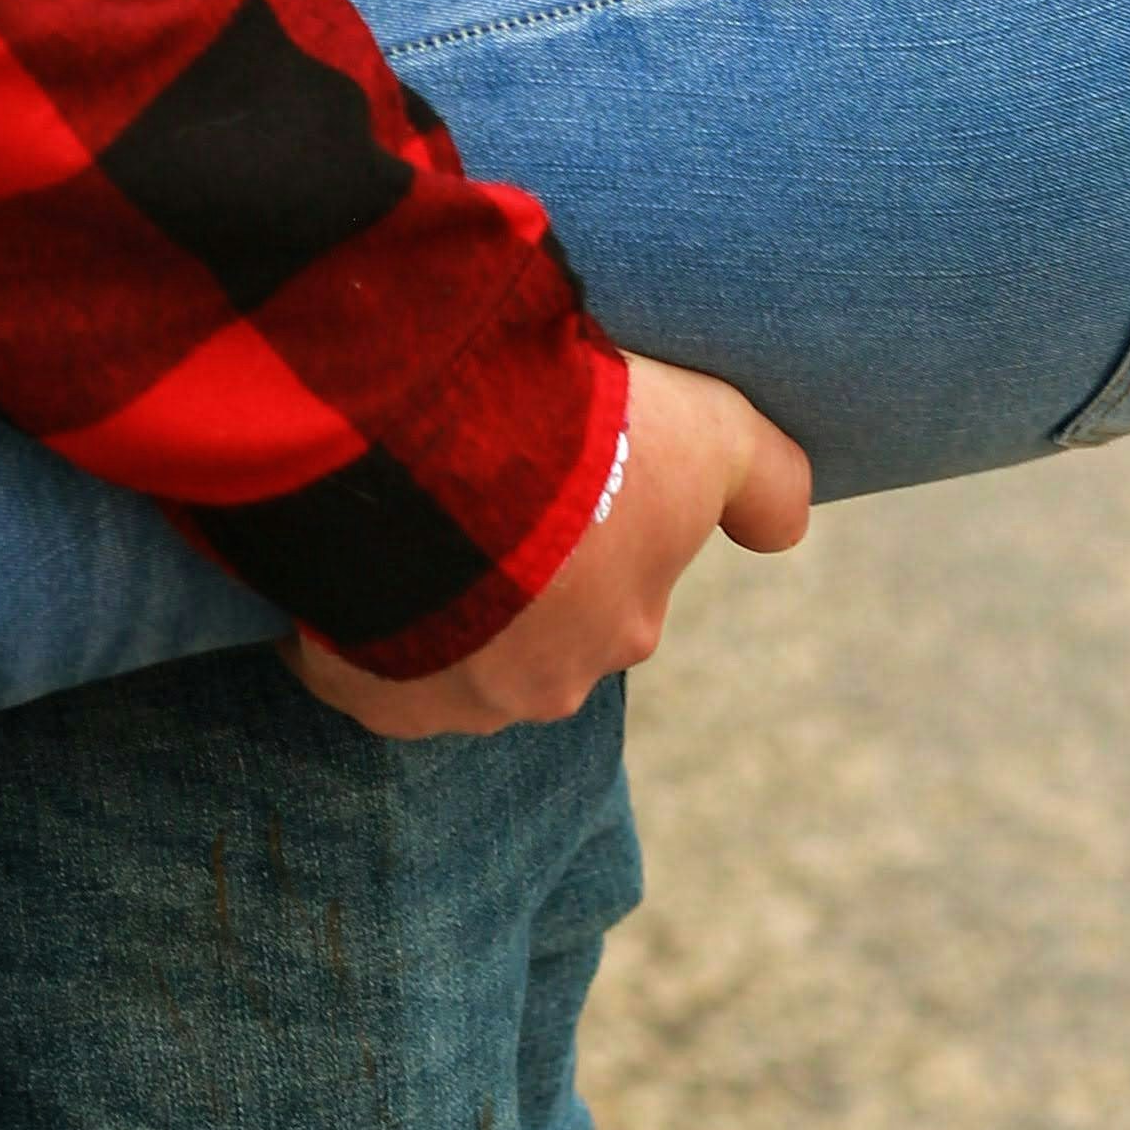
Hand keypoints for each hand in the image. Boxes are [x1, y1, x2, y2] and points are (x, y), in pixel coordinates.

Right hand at [291, 354, 810, 738]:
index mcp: (625, 625)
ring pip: (439, 647)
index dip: (576, 517)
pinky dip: (350, 615)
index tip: (539, 460)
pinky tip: (344, 547)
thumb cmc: (579, 436)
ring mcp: (451, 698)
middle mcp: (549, 685)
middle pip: (526, 628)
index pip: (608, 582)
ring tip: (398, 503)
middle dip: (502, 569)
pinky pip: (352, 658)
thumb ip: (764, 479)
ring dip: (425, 594)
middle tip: (463, 476)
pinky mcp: (363, 692)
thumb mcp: (709, 430)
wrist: (438, 447)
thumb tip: (785, 531)